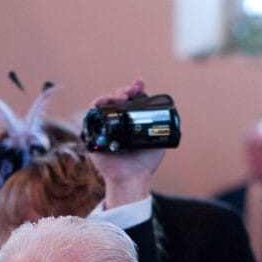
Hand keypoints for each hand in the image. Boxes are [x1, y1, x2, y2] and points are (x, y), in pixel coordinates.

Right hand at [88, 78, 165, 208]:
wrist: (132, 177)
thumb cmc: (145, 163)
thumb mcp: (158, 141)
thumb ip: (162, 128)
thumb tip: (170, 114)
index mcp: (129, 123)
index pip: (130, 101)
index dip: (134, 90)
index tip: (140, 84)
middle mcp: (116, 123)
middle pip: (117, 99)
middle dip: (125, 91)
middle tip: (131, 92)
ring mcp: (104, 127)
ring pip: (105, 103)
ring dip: (112, 95)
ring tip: (122, 96)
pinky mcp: (93, 133)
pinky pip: (91, 114)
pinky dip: (97, 104)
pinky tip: (105, 100)